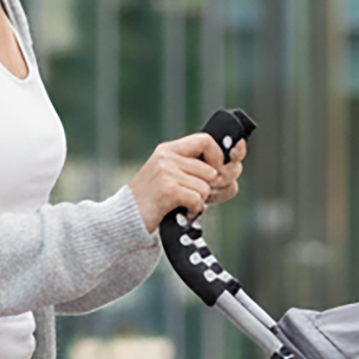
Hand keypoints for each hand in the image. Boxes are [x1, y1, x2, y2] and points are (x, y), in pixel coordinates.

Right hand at [127, 133, 242, 231]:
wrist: (125, 218)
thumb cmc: (152, 201)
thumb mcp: (169, 176)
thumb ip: (194, 170)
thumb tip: (232, 170)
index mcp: (169, 149)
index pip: (205, 139)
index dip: (217, 156)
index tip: (216, 171)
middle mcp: (167, 157)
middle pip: (210, 170)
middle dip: (210, 189)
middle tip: (197, 198)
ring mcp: (166, 172)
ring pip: (205, 187)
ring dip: (200, 202)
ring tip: (185, 206)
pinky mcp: (168, 190)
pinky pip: (198, 199)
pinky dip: (195, 211)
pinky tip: (184, 213)